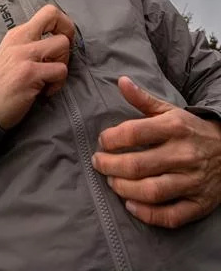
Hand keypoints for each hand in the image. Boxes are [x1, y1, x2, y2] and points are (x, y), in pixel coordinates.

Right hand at [0, 4, 73, 129]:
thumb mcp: (10, 54)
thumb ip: (30, 45)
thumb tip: (55, 42)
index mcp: (17, 34)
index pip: (47, 12)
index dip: (63, 23)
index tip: (63, 39)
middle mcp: (20, 39)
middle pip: (55, 17)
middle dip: (68, 35)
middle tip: (60, 55)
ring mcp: (25, 55)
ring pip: (63, 44)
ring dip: (62, 63)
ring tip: (50, 77)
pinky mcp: (30, 73)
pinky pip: (60, 70)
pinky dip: (57, 83)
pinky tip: (44, 91)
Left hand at [92, 76, 220, 227]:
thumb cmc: (190, 129)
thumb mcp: (169, 111)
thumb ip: (142, 99)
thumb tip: (121, 81)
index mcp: (175, 127)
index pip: (134, 133)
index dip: (111, 138)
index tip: (101, 141)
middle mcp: (184, 154)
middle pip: (138, 165)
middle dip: (110, 165)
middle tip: (98, 163)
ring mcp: (193, 181)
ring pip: (151, 192)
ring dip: (124, 189)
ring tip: (112, 181)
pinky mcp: (199, 204)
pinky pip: (171, 216)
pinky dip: (147, 214)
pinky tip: (131, 204)